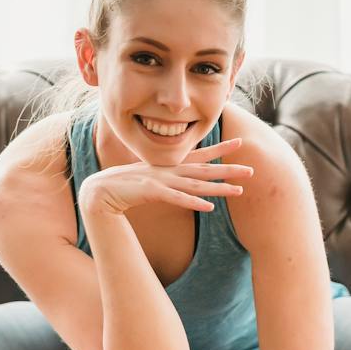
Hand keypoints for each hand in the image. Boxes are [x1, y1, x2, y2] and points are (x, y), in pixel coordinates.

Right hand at [79, 135, 252, 218]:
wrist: (99, 191)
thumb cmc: (124, 186)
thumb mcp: (149, 179)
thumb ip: (166, 179)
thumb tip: (180, 181)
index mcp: (168, 165)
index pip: (199, 155)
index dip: (220, 149)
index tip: (239, 142)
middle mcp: (168, 170)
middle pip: (204, 169)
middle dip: (228, 169)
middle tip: (251, 170)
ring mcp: (161, 180)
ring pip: (195, 184)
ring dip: (218, 188)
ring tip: (238, 191)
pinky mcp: (152, 192)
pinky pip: (177, 199)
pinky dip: (193, 202)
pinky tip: (208, 207)